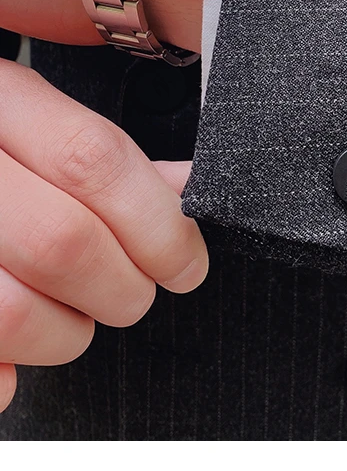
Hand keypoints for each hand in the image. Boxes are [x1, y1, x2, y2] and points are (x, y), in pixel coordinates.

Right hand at [0, 59, 204, 412]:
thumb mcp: (25, 113)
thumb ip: (100, 154)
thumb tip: (185, 189)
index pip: (95, 162)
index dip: (158, 224)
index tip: (187, 261)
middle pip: (63, 241)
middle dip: (124, 287)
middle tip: (135, 293)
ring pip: (12, 312)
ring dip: (67, 333)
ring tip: (73, 318)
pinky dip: (4, 374)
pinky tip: (14, 357)